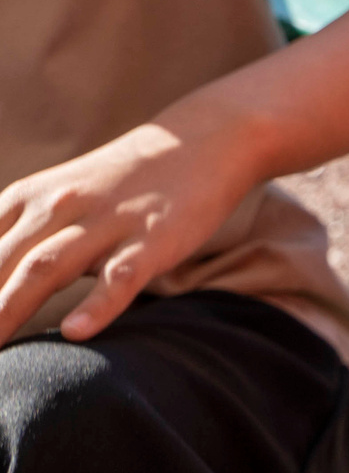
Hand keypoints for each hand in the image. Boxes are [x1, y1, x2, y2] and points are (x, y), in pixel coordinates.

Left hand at [0, 118, 264, 342]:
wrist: (204, 140)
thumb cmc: (120, 182)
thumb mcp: (55, 196)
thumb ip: (10, 237)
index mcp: (26, 200)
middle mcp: (58, 207)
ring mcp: (106, 222)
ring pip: (44, 267)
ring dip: (7, 310)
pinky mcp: (153, 238)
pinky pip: (121, 275)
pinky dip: (97, 303)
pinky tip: (75, 332)